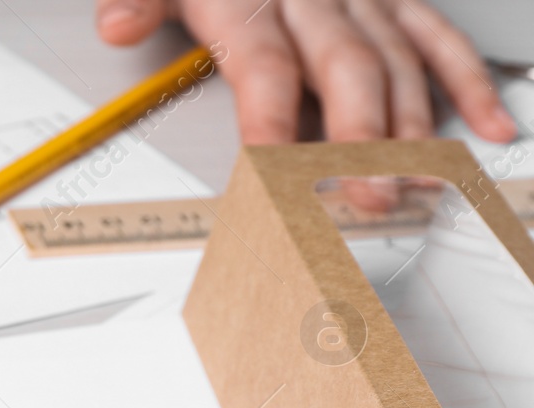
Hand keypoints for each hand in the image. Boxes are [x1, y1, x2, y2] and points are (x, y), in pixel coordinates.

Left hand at [95, 0, 518, 142]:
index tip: (275, 173)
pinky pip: (439, 38)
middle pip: (343, 69)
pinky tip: (484, 128)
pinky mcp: (394, 0)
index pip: (264, 65)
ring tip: (415, 183)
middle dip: (359, 138)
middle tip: (365, 195)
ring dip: (411, 126)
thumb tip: (117, 24)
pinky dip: (468, 83)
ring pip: (396, 61)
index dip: (272, 122)